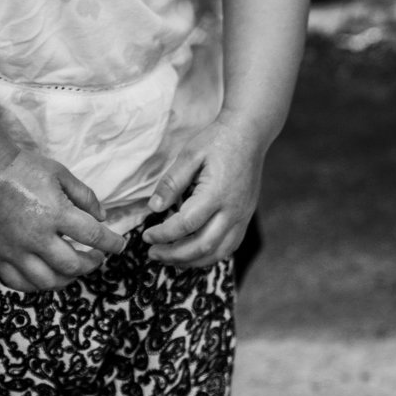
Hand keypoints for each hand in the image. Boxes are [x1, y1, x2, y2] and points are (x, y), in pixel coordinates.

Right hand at [0, 150, 128, 291]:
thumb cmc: (23, 169)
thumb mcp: (60, 174)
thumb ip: (85, 196)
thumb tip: (102, 217)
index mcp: (56, 213)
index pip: (93, 236)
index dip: (112, 244)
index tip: (120, 246)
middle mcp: (36, 236)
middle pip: (72, 265)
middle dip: (91, 264)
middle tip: (96, 258)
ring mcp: (15, 250)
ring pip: (47, 281)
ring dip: (67, 279)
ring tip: (73, 270)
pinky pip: (18, 283)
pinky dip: (36, 285)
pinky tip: (45, 276)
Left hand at [141, 119, 264, 267]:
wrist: (249, 134)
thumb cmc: (218, 141)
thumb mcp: (190, 154)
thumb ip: (171, 182)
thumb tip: (154, 208)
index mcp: (216, 193)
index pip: (185, 225)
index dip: (163, 234)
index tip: (147, 236)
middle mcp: (232, 210)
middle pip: (202, 246)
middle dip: (174, 255)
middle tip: (153, 253)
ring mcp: (242, 216)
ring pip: (218, 252)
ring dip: (191, 261)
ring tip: (170, 259)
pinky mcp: (246, 218)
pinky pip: (229, 246)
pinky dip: (209, 256)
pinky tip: (193, 254)